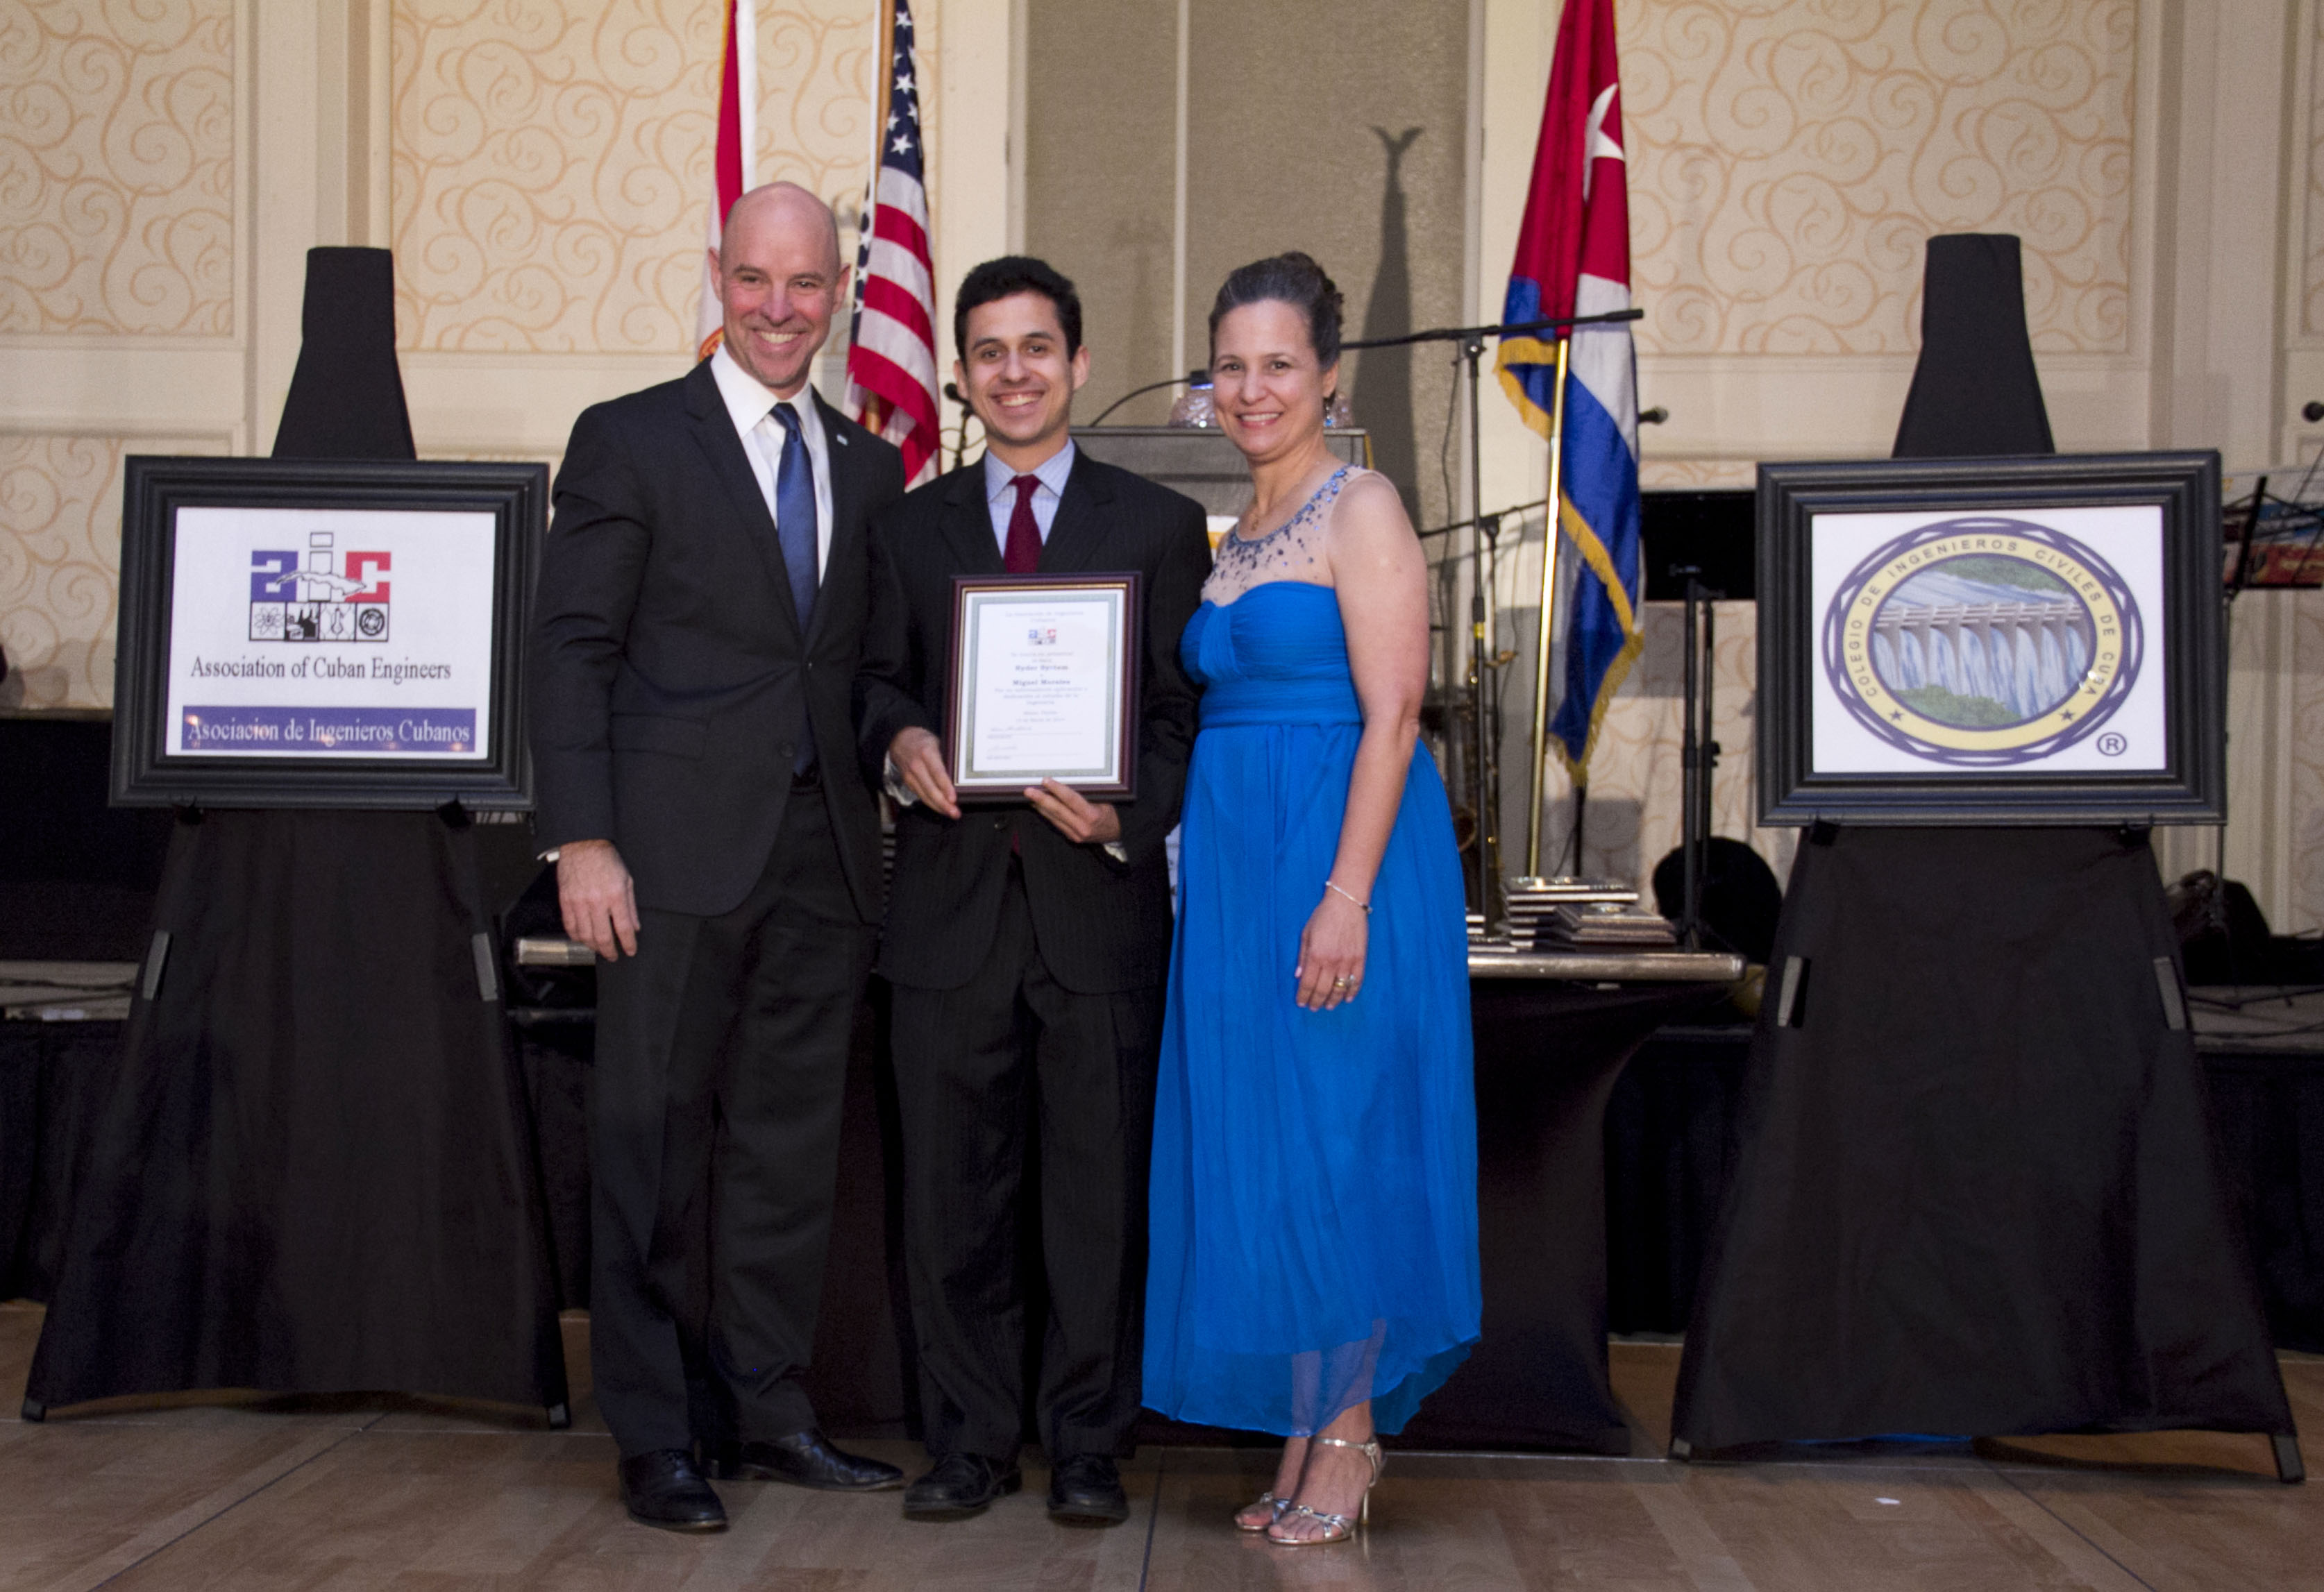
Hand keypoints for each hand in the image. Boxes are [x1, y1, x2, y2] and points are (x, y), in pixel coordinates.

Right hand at [557, 839, 638, 960]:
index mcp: (615, 896)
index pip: (624, 928)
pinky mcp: (566, 901)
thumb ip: (631, 906)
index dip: (628, 944)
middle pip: (603, 937)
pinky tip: (583, 938)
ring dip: (593, 947)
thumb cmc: (607, 861)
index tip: (630, 950)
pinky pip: (570, 926)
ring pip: (585, 935)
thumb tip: (635, 927)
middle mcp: (597, 901)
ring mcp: (579, 902)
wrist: (583, 846)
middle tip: (613, 956)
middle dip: (609, 951)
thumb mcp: (627, 880)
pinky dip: (576, 937)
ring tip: (599, 949)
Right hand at [890, 726, 959, 817]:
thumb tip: (963, 774)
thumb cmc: (924, 741)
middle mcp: (916, 765)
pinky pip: (921, 796)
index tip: (953, 798)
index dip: (945, 787)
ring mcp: (910, 775)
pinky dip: (932, 803)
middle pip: (930, 789)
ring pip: (925, 796)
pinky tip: (941, 808)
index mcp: (926, 753)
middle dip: (943, 804)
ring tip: (951, 814)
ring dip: (939, 807)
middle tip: (955, 813)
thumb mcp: (937, 742)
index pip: (937, 773)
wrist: (900, 740)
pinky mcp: (908, 782)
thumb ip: (947, 756)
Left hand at [1025, 779, 1121, 844]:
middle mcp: (1082, 827)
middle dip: (1041, 799)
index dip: (1057, 789)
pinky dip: (1048, 814)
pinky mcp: (1072, 838)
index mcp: (1092, 816)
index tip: (1045, 781)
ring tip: (1030, 796)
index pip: (1071, 800)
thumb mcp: (1104, 801)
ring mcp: (1076, 835)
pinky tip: (1040, 807)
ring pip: (1054, 818)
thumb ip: (1086, 795)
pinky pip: (1057, 824)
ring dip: (1041, 807)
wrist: (1118, 834)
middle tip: (1028, 791)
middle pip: (1058, 810)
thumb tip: (1066, 783)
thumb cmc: (1112, 813)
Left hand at [1294, 889, 1367, 1010]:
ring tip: (1328, 1006)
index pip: (1307, 983)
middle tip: (1313, 1007)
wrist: (1346, 903)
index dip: (1303, 996)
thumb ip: (1302, 957)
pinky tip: (1347, 998)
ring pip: (1339, 988)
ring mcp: (1347, 961)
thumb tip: (1298, 976)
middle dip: (1316, 1001)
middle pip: (1323, 990)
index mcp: (1315, 955)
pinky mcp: (1360, 958)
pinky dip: (1352, 992)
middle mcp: (1331, 961)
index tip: (1301, 1003)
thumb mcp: (1306, 934)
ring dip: (1333, 1000)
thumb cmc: (1323, 916)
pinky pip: (1357, 981)